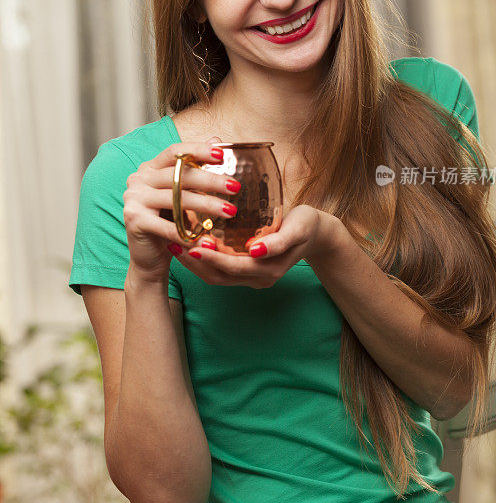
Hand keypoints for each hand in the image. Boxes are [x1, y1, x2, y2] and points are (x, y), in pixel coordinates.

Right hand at [124, 135, 234, 281]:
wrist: (149, 256)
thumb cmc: (170, 221)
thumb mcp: (184, 193)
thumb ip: (196, 167)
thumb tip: (217, 139)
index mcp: (150, 167)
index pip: (175, 152)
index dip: (198, 150)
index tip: (223, 155)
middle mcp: (138, 179)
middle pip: (179, 174)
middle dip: (210, 180)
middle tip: (236, 186)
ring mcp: (133, 198)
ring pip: (176, 198)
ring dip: (207, 205)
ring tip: (231, 211)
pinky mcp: (133, 220)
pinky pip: (167, 226)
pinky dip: (190, 235)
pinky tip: (209, 242)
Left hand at [169, 205, 330, 287]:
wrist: (317, 234)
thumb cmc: (306, 225)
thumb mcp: (298, 228)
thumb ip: (279, 240)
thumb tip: (255, 250)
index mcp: (269, 270)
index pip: (233, 267)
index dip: (212, 258)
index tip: (193, 245)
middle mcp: (258, 278)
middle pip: (218, 276)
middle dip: (194, 262)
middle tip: (172, 242)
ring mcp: (251, 278)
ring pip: (215, 276)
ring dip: (193, 263)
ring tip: (173, 243)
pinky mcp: (246, 271)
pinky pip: (219, 271)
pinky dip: (202, 260)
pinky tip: (188, 244)